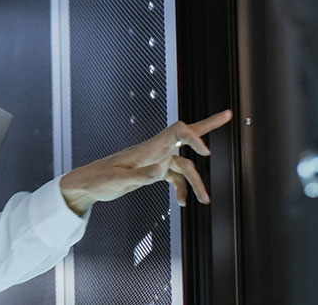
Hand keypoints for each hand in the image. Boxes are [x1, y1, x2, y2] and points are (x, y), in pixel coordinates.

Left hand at [58, 110, 233, 214]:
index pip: (178, 131)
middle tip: (229, 114)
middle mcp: (156, 150)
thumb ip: (139, 176)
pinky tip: (181, 203)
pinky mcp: (154, 171)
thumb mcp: (118, 181)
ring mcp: (156, 160)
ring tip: (205, 201)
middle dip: (209, 125)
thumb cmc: (100, 179)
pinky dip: (181, 189)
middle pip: (187, 134)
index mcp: (149, 147)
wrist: (88, 184)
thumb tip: (159, 172)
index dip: (194, 137)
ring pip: (185, 166)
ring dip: (197, 182)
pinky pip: (175, 177)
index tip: (205, 152)